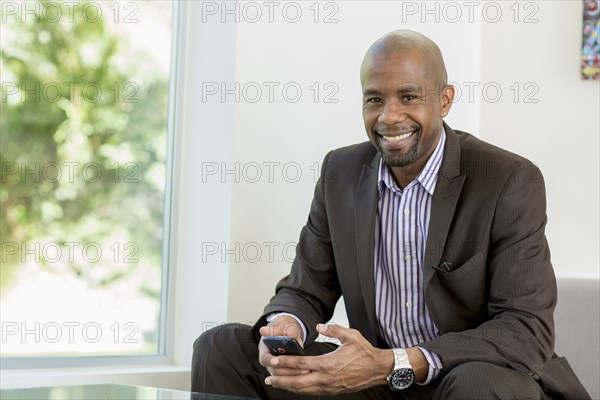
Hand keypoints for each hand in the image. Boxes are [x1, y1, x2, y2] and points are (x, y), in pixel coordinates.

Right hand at [258, 315, 307, 376]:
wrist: (287, 329)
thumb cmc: (282, 327)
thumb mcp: (282, 324)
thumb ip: (283, 330)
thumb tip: (289, 334)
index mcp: (264, 349)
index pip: (265, 359)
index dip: (271, 361)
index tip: (276, 360)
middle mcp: (269, 360)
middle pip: (275, 370)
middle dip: (288, 370)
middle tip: (300, 366)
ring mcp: (276, 367)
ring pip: (283, 376)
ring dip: (294, 374)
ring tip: (307, 370)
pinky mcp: (285, 370)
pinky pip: (289, 377)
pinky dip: (297, 375)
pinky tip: (307, 372)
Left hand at [264, 323, 393, 394]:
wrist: (378, 369)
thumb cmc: (365, 353)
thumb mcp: (351, 336)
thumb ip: (334, 329)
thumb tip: (320, 325)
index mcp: (329, 364)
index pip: (301, 365)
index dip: (286, 363)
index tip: (275, 361)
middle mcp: (327, 378)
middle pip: (298, 382)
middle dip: (281, 380)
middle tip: (269, 378)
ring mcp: (329, 386)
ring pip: (304, 390)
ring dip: (288, 387)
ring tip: (276, 384)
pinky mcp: (333, 390)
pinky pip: (312, 392)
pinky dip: (300, 390)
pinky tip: (294, 387)